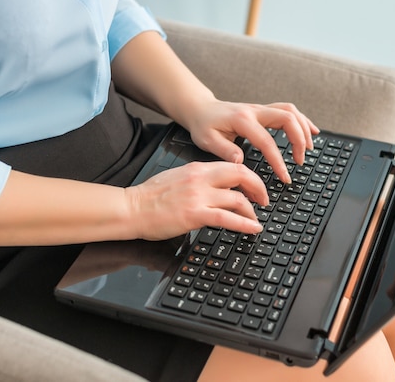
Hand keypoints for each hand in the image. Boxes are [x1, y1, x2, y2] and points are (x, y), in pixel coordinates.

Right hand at [125, 161, 267, 240]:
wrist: (131, 208)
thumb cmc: (150, 197)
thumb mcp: (178, 178)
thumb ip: (199, 180)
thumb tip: (218, 189)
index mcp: (197, 168)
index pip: (232, 166)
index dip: (250, 177)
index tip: (255, 187)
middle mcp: (200, 178)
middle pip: (241, 175)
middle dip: (258, 188)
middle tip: (264, 200)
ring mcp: (198, 196)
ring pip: (238, 199)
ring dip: (252, 211)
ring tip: (256, 220)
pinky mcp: (195, 214)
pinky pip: (227, 218)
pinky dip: (245, 224)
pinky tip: (252, 229)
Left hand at [185, 99, 319, 182]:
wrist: (201, 109)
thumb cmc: (204, 125)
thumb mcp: (207, 140)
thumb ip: (224, 150)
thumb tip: (240, 161)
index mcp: (242, 120)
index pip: (267, 141)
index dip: (278, 160)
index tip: (284, 176)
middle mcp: (255, 111)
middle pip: (287, 119)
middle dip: (298, 141)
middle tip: (299, 161)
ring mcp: (261, 109)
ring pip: (291, 112)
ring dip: (303, 129)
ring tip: (308, 149)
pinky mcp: (264, 110)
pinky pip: (288, 110)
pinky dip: (303, 120)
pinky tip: (312, 131)